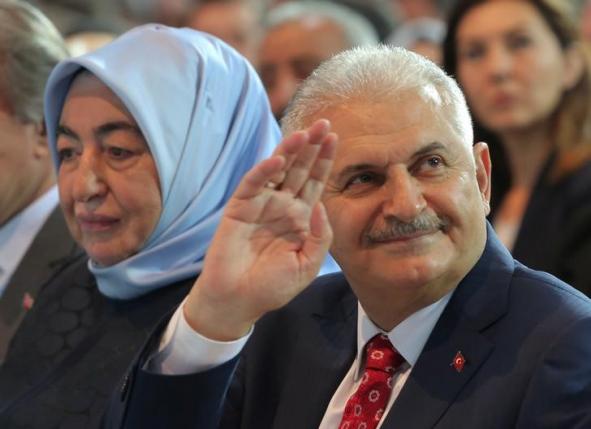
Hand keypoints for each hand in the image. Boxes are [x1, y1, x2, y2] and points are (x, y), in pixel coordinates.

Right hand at [184, 119, 336, 339]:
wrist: (237, 301)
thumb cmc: (272, 286)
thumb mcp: (307, 265)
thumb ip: (321, 236)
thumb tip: (322, 206)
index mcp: (300, 218)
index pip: (315, 183)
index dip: (324, 161)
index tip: (335, 138)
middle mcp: (282, 206)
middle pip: (299, 170)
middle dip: (311, 148)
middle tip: (324, 124)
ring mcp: (260, 206)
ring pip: (277, 172)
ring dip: (289, 152)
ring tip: (304, 133)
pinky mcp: (239, 209)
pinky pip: (253, 185)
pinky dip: (263, 172)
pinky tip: (277, 160)